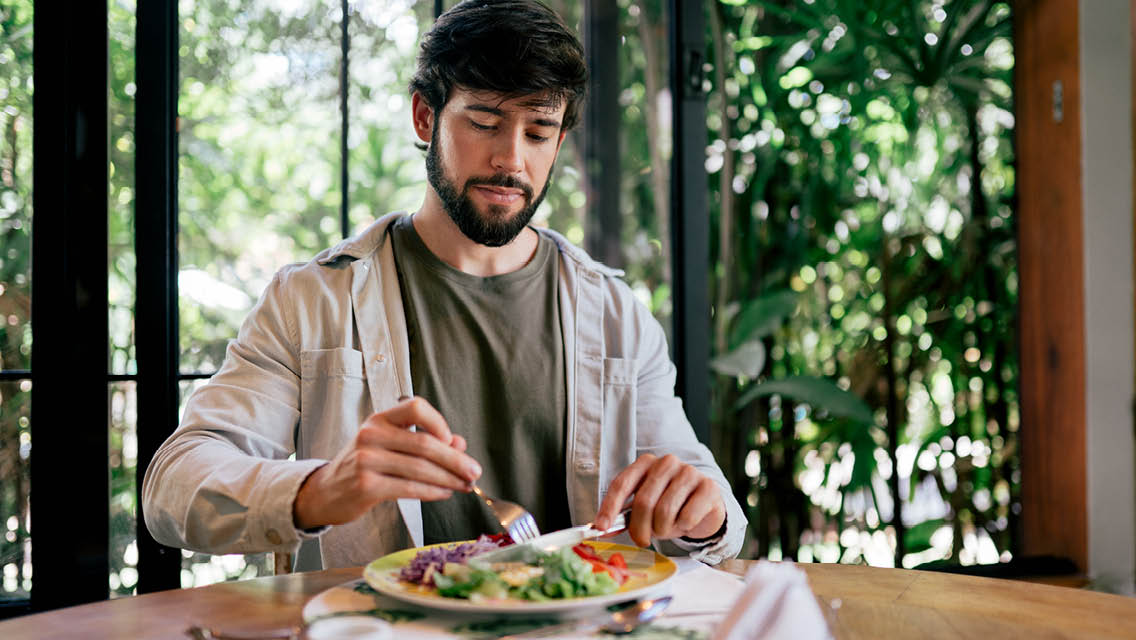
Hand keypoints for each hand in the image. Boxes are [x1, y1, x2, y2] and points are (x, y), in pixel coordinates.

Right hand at [292, 396, 480, 529]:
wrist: (324, 492)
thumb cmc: (363, 466)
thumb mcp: (389, 446)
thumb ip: (423, 441)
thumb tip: (459, 444)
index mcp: (379, 419)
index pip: (415, 407)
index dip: (439, 422)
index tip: (454, 441)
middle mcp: (371, 434)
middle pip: (424, 443)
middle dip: (455, 460)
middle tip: (474, 472)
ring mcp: (366, 460)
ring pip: (420, 468)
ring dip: (449, 479)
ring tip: (465, 486)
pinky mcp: (366, 485)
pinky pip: (409, 488)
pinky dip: (432, 491)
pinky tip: (444, 493)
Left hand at [593, 454, 724, 546]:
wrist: (704, 508)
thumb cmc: (668, 507)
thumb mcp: (644, 509)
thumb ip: (624, 515)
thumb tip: (600, 528)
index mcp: (645, 463)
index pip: (622, 484)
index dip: (610, 507)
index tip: (602, 528)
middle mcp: (667, 462)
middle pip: (644, 501)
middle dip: (639, 528)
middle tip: (642, 541)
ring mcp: (689, 472)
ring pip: (665, 511)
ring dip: (663, 529)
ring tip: (667, 529)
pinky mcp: (708, 486)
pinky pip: (687, 516)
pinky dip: (683, 527)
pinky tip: (687, 523)